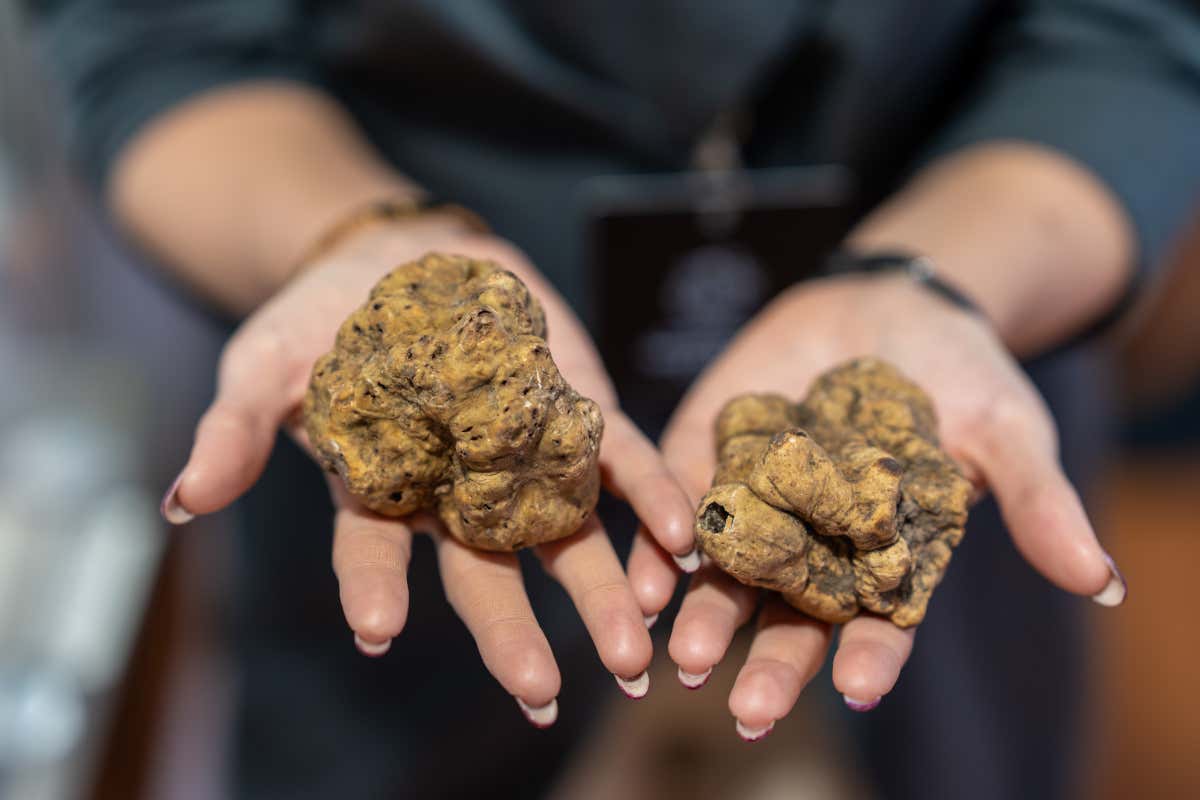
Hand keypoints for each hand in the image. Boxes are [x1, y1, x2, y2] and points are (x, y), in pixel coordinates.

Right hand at [160, 212, 695, 724]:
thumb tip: (181, 500)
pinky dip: (647, 502)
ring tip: (634, 655)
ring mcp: (522, 460)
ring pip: (565, 538)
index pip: (371, 552)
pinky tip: (678, 544)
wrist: (403, 255)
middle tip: (542, 696)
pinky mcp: (575, 415)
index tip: (375, 631)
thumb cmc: (321, 317)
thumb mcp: (265, 361)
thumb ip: (236, 428)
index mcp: (380, 493)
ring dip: (601, 594)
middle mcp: (457, 494)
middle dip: (512, 633)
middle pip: (486, 573)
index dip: (371, 589)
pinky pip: (617, 465)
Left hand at [627, 274, 1123, 736]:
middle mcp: (816, 544)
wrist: (889, 301)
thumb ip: (1033, 501)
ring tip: (686, 656)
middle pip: (792, 616)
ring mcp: (759, 500)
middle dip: (773, 663)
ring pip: (728, 572)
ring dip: (707, 614)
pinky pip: (683, 498)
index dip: (872, 655)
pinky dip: (665, 535)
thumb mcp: (1004, 431)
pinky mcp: (711, 449)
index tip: (859, 690)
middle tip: (750, 711)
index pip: (880, 622)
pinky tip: (649, 573)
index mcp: (886, 558)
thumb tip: (1102, 581)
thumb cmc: (962, 372)